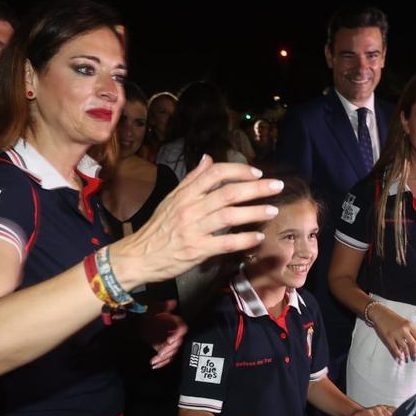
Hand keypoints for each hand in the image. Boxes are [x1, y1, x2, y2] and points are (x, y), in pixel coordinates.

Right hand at [109, 158, 286, 288]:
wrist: (138, 256)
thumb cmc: (157, 228)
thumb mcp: (171, 199)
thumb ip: (192, 180)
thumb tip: (208, 158)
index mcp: (184, 194)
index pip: (214, 174)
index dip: (238, 170)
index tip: (257, 173)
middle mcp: (190, 209)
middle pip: (227, 193)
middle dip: (256, 188)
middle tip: (277, 186)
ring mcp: (193, 230)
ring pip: (229, 216)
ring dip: (254, 212)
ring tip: (272, 210)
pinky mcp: (196, 250)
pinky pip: (225, 243)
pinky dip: (244, 239)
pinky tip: (258, 237)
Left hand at [137, 300, 186, 369]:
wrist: (134, 321)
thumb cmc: (144, 314)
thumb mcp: (152, 309)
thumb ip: (162, 307)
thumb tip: (172, 302)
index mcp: (173, 322)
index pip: (181, 329)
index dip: (177, 335)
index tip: (170, 340)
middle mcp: (172, 333)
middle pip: (177, 344)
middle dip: (169, 349)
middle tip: (161, 352)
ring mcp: (167, 342)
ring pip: (172, 352)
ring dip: (164, 357)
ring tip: (156, 359)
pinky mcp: (162, 349)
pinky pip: (166, 358)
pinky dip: (161, 362)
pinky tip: (155, 363)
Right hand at [372, 305, 415, 361]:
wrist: (381, 314)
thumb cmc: (392, 318)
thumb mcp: (404, 322)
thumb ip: (410, 331)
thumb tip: (414, 344)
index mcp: (410, 324)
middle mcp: (404, 329)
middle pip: (413, 343)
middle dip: (415, 352)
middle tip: (415, 357)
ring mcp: (396, 333)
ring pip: (405, 347)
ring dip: (407, 355)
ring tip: (407, 359)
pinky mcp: (389, 337)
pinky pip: (395, 348)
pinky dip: (398, 354)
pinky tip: (400, 358)